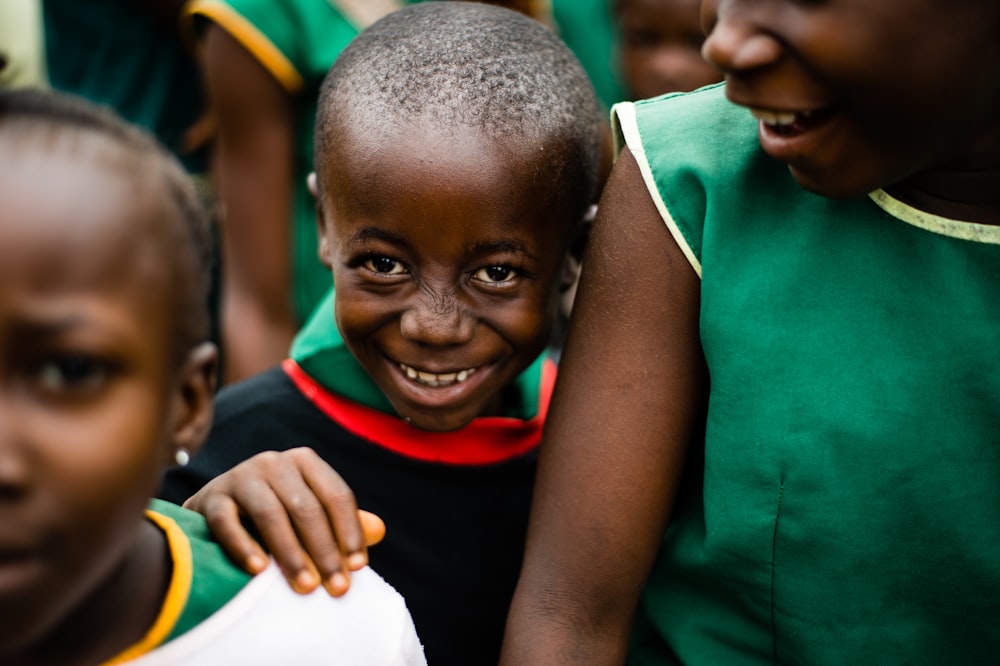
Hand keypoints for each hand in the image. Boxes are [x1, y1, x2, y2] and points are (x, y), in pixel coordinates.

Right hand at [183, 447, 383, 595]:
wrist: (213, 511)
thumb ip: (341, 520)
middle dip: (325, 551)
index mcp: (305, 461)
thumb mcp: (308, 510)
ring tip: (305, 586)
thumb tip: (379, 531)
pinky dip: (244, 546)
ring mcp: (241, 476)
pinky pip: (228, 523)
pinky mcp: (212, 497)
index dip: (349, 532)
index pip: (336, 495)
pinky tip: (259, 571)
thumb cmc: (273, 513)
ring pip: (270, 515)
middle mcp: (274, 462)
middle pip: (306, 507)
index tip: (358, 568)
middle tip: (335, 588)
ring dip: (291, 554)